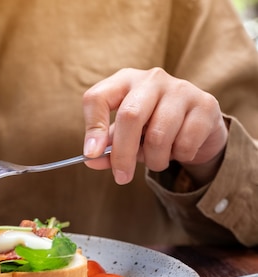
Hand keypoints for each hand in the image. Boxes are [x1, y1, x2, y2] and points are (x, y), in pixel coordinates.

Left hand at [82, 68, 227, 185]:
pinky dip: (179, 156)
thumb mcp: (124, 135)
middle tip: (122, 177)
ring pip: (158, 135)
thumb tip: (91, 160)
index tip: (92, 154)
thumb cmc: (151, 128)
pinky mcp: (205, 104)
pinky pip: (185, 143)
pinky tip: (179, 149)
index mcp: (124, 81)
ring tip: (156, 160)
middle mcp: (151, 79)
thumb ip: (106, 147)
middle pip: (130, 116)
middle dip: (123, 154)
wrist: (197, 126)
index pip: (98, 97)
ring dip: (154, 160)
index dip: (93, 127)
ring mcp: (181, 88)